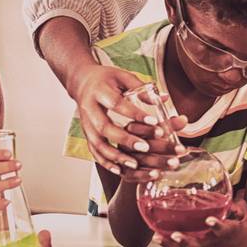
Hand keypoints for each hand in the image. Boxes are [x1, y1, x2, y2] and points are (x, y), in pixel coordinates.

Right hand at [66, 64, 187, 180]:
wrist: (82, 81)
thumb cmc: (107, 79)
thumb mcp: (123, 77)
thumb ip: (141, 88)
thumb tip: (164, 98)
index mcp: (100, 91)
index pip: (117, 104)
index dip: (134, 114)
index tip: (153, 122)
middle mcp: (89, 109)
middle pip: (105, 127)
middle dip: (125, 139)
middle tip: (146, 147)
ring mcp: (85, 123)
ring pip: (97, 143)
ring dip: (115, 156)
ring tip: (134, 164)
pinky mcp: (86, 134)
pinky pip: (93, 151)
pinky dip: (105, 162)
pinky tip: (119, 170)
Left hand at [152, 193, 246, 246]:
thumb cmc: (244, 231)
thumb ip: (239, 206)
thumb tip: (234, 192)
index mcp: (229, 233)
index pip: (223, 230)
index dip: (217, 226)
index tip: (210, 220)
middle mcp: (213, 241)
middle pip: (198, 244)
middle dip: (186, 241)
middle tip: (176, 235)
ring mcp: (203, 244)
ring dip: (171, 244)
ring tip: (158, 237)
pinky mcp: (196, 244)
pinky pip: (180, 246)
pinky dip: (168, 241)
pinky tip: (156, 234)